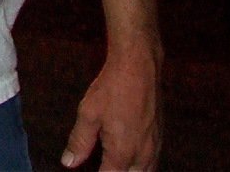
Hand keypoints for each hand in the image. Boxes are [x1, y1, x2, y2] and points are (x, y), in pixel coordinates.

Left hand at [62, 48, 161, 170]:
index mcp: (122, 153)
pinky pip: (152, 162)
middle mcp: (143, 155)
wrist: (138, 68)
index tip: (88, 168)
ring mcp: (155, 147)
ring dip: (130, 171)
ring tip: (114, 163)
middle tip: (102, 165)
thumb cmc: (112, 89)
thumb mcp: (88, 114)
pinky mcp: (160, 138)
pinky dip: (141, 166)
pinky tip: (130, 158)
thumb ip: (79, 142)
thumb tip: (68, 162)